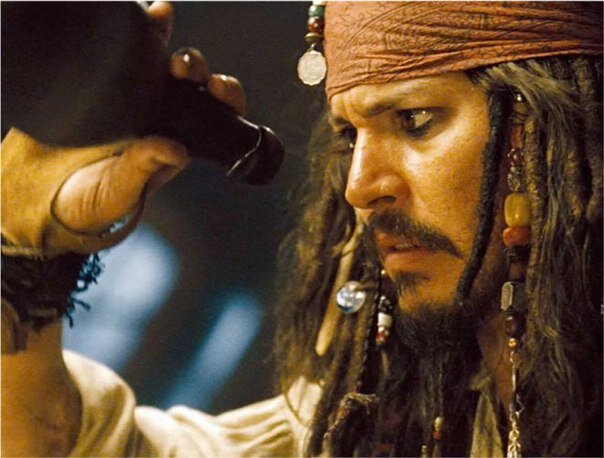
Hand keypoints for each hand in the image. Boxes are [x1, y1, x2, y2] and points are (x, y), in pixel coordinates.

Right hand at [1, 2, 246, 255]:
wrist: (34, 195)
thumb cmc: (85, 203)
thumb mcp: (118, 191)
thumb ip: (145, 171)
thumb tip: (179, 150)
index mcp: (175, 143)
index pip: (213, 116)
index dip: (224, 98)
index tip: (219, 87)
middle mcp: (159, 117)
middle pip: (190, 83)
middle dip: (194, 67)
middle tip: (183, 66)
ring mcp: (129, 98)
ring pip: (158, 61)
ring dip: (166, 41)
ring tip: (161, 23)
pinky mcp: (98, 84)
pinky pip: (120, 52)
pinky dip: (136, 28)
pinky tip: (145, 10)